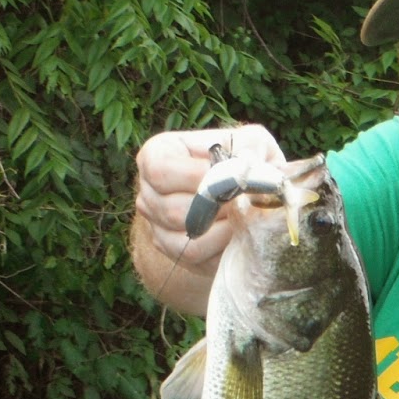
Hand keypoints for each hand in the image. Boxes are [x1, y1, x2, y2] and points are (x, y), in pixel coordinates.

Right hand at [134, 125, 285, 269]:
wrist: (245, 196)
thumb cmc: (244, 162)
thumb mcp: (251, 142)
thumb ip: (249, 147)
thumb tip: (247, 166)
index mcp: (156, 155)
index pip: (161, 171)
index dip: (197, 177)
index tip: (230, 179)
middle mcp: (148, 192)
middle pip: (173, 210)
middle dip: (216, 209)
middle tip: (244, 204)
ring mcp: (156, 225)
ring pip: (186, 238)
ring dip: (223, 230)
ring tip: (244, 218)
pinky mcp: (172, 251)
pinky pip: (195, 256)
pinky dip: (221, 248)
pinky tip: (238, 235)